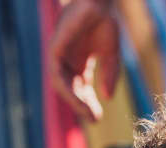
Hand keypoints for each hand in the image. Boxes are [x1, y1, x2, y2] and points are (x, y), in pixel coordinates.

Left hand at [47, 0, 120, 121]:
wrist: (99, 2)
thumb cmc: (104, 21)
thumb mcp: (111, 54)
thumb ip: (109, 75)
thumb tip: (108, 97)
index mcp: (79, 62)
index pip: (82, 89)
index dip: (89, 103)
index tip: (97, 118)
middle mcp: (67, 61)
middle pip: (72, 90)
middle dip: (82, 106)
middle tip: (94, 119)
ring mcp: (59, 56)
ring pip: (62, 87)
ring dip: (74, 102)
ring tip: (88, 113)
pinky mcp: (54, 49)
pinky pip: (57, 76)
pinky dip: (67, 90)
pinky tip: (79, 99)